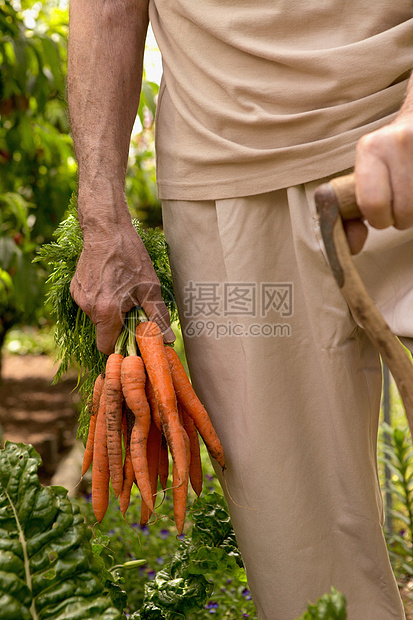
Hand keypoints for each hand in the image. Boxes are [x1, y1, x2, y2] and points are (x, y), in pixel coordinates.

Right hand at [70, 218, 174, 354]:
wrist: (106, 230)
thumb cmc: (131, 257)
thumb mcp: (150, 288)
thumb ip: (158, 318)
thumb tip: (168, 341)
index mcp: (107, 313)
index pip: (106, 347)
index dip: (119, 346)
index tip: (132, 337)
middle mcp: (89, 308)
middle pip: (104, 330)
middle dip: (118, 324)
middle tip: (133, 306)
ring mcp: (79, 297)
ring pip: (97, 316)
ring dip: (110, 310)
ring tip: (123, 289)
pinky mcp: (76, 287)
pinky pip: (90, 302)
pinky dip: (101, 298)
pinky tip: (111, 281)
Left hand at [346, 116, 412, 253]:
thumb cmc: (384, 161)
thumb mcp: (362, 179)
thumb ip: (349, 217)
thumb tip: (352, 247)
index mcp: (371, 148)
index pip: (374, 204)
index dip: (379, 219)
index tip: (381, 213)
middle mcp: (398, 142)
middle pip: (405, 211)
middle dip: (401, 218)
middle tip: (399, 204)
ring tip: (410, 194)